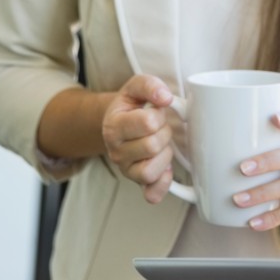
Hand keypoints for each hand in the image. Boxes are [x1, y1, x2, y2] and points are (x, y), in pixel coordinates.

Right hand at [101, 74, 175, 203]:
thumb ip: (151, 86)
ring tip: (160, 144)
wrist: (119, 121)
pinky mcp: (137, 182)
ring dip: (164, 156)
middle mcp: (115, 151)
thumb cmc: (131, 106)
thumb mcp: (137, 87)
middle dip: (164, 133)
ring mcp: (125, 169)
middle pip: (152, 146)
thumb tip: (165, 97)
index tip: (155, 112)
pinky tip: (165, 169)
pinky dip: (163, 184)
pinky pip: (151, 193)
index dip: (159, 115)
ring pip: (150, 171)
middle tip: (159, 128)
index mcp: (114, 125)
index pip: (147, 122)